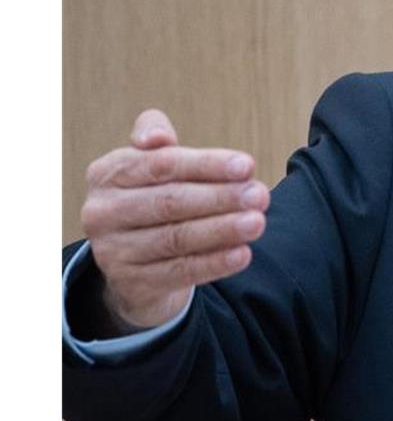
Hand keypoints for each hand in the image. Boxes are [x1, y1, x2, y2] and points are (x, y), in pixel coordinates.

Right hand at [80, 109, 268, 329]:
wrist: (136, 263)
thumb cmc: (155, 198)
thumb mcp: (153, 165)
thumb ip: (158, 139)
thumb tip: (157, 137)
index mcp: (108, 173)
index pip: (162, 164)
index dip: (207, 164)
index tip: (247, 166)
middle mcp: (102, 212)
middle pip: (170, 202)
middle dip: (220, 197)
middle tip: (261, 195)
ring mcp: (112, 251)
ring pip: (176, 238)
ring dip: (222, 230)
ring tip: (257, 222)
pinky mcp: (131, 283)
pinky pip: (179, 271)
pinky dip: (214, 263)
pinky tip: (242, 254)